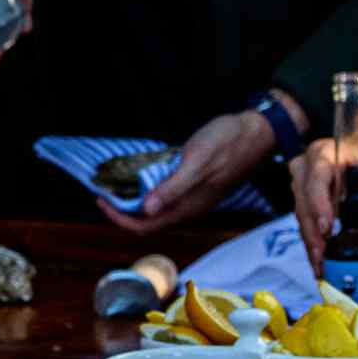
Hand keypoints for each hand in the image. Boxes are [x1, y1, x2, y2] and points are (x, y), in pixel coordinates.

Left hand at [99, 109, 274, 232]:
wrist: (256, 132)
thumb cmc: (227, 143)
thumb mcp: (197, 161)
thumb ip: (173, 187)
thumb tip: (147, 209)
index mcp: (188, 206)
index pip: (145, 226)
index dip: (119, 218)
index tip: (101, 200)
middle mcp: (188, 207)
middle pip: (148, 222)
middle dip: (122, 211)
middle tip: (104, 191)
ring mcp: (192, 197)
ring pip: (156, 209)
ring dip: (134, 201)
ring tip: (115, 184)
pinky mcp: (195, 185)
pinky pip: (165, 195)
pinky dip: (147, 189)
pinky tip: (140, 174)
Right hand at [288, 97, 357, 264]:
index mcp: (323, 153)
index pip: (316, 179)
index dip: (319, 204)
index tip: (328, 227)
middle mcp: (306, 169)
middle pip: (303, 203)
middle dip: (313, 234)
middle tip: (322, 258)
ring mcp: (303, 187)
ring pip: (302, 218)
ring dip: (311, 244)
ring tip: (321, 268)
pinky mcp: (307, 205)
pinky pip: (307, 226)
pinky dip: (314, 245)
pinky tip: (321, 264)